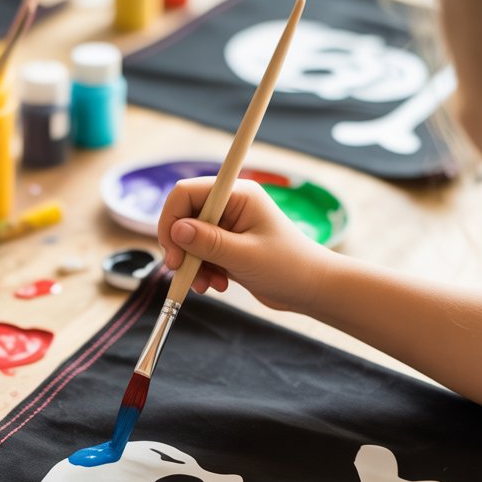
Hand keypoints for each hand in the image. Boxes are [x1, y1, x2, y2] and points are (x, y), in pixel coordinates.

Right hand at [158, 177, 331, 311]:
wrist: (310, 288)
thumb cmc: (288, 267)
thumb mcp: (245, 256)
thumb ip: (208, 242)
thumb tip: (176, 229)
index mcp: (238, 195)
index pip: (187, 193)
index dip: (172, 219)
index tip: (174, 253)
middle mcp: (230, 205)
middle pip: (184, 216)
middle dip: (181, 247)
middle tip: (182, 272)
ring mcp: (228, 225)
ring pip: (189, 238)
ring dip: (192, 264)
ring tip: (208, 284)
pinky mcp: (227, 244)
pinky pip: (199, 253)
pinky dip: (201, 270)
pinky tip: (217, 284)